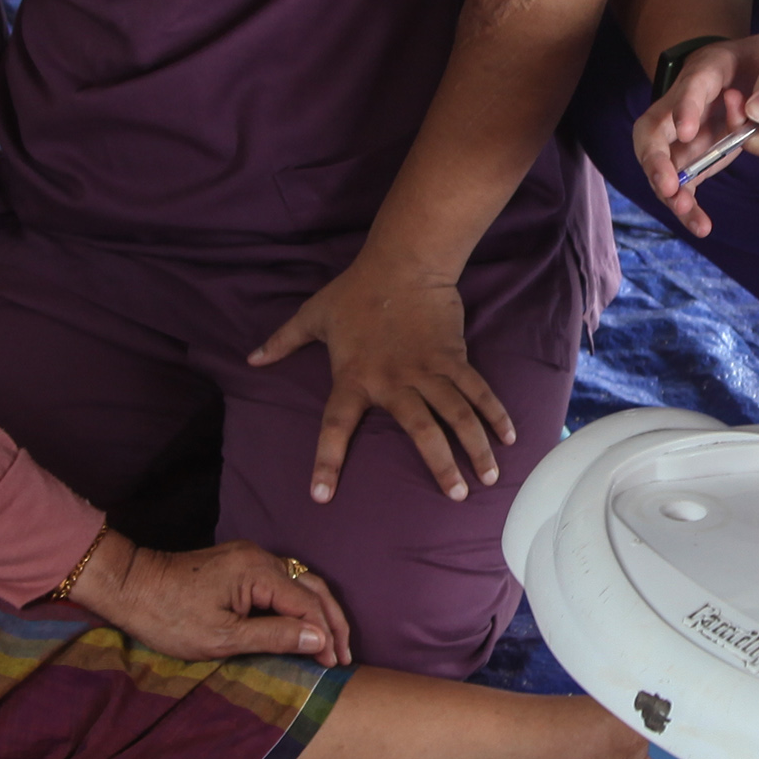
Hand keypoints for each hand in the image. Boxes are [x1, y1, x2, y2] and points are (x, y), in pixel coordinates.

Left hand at [74, 534, 354, 667]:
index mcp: (258, 572)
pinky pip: (283, 581)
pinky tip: (304, 625)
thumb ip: (274, 637)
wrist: (129, 587)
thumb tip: (319, 639)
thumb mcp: (222, 637)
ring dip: (319, 612)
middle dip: (332, 622)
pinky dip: (300, 604)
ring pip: (301, 582)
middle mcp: (260, 557)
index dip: (326, 635)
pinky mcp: (240, 563)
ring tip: (332, 643)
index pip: (309, 603)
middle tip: (344, 656)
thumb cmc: (168, 617)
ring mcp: (250, 557)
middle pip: (314, 587)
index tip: (334, 665)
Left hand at [248, 256, 513, 505]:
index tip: (321, 495)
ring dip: (475, 447)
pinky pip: (477, 391)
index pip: (335, 426)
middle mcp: (394, 381)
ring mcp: (428, 370)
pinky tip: (508, 439)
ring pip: (457, 415)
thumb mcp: (312, 315)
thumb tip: (250, 359)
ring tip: (488, 478)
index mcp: (353, 378)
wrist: (402, 262)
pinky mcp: (454, 357)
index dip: (327, 461)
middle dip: (440, 465)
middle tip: (456, 496)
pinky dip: (494, 413)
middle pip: (421, 430)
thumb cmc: (354, 291)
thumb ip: (281, 342)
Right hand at [634, 30, 758, 235]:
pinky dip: (688, 207)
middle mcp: (678, 109)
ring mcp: (679, 138)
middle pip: (652, 135)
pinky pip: (683, 186)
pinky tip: (701, 226)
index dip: (684, 111)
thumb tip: (753, 114)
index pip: (686, 91)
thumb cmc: (753, 69)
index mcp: (698, 75)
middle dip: (657, 162)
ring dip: (670, 191)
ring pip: (661, 166)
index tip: (688, 132)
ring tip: (684, 210)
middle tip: (669, 186)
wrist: (745, 73)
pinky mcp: (690, 161)